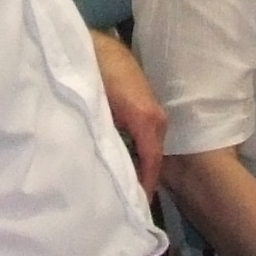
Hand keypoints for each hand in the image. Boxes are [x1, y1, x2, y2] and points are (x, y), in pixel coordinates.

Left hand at [90, 33, 166, 197]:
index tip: (137, 208)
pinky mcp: (148, 106)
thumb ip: (107, 141)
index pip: (152, 162)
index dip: (145, 186)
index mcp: (147, 120)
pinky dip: (137, 149)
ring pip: (150, 146)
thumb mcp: (99, 110)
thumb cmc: (97, 75)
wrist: (99, 46)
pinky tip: (123, 159)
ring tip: (124, 184)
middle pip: (153, 157)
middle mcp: (157, 118)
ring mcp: (155, 111)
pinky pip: (146, 135)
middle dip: (142, 178)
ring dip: (139, 163)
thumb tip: (107, 171)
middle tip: (127, 201)